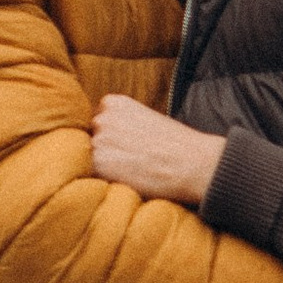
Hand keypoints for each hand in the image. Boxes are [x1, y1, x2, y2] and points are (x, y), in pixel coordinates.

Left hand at [90, 93, 225, 206]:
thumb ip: (122, 124)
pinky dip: (105, 179)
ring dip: (104, 165)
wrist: (193, 163)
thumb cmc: (177, 145)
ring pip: (88, 157)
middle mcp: (103, 118)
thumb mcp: (147, 119)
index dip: (111, 137)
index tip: (127, 145)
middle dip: (105, 150)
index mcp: (114, 103)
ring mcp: (98, 140)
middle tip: (130, 160)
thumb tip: (106, 139)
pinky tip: (127, 179)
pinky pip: (92, 175)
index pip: (97, 121)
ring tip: (131, 170)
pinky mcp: (99, 164)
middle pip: (90, 138)